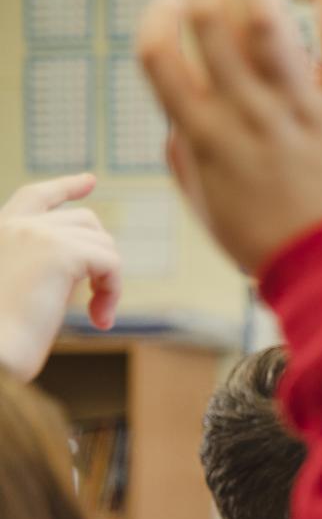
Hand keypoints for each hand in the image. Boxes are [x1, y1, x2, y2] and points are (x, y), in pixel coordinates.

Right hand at [0, 175, 121, 379]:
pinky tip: (100, 319)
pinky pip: (111, 263)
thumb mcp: (19, 286)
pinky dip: (113, 291)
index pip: (36, 196)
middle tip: (98, 299)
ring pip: (102, 243)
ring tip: (95, 315)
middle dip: (100, 256)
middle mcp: (13, 225)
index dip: (66, 187)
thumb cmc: (2, 338)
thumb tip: (87, 260)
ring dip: (108, 281)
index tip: (90, 180)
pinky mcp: (60, 252)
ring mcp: (36, 234)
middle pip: (85, 222)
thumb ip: (45, 264)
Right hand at [136, 0, 321, 275]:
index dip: (159, 17)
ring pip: (267, 20)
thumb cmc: (278, 248)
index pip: (159, 56)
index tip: (173, 0)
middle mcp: (248, 117)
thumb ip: (187, 161)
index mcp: (204, 139)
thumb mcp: (212, 213)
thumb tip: (173, 117)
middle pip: (210, 23)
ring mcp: (303, 112)